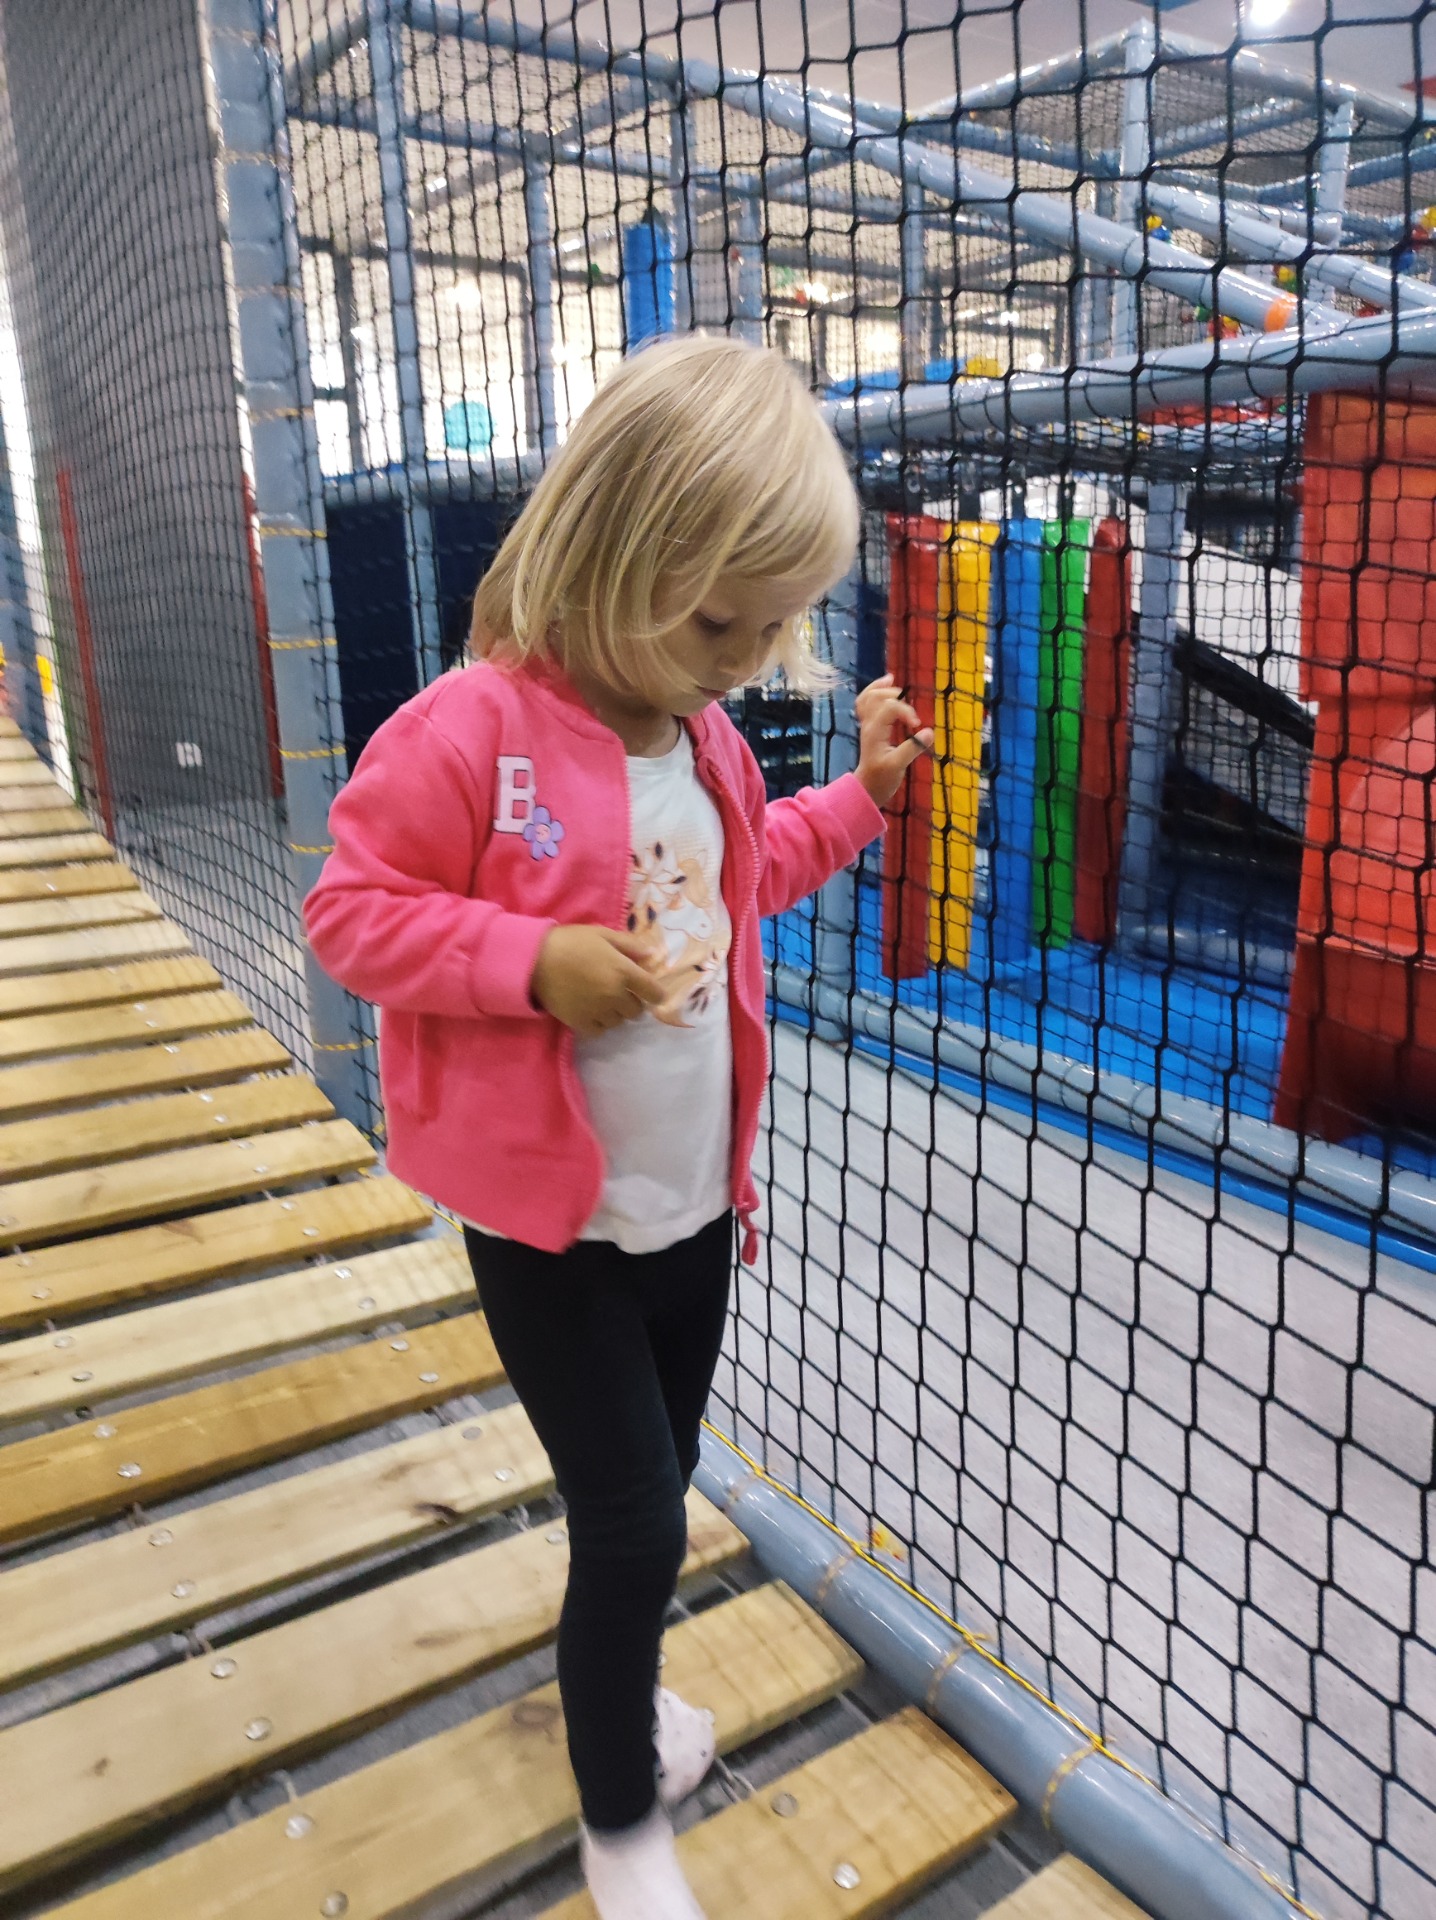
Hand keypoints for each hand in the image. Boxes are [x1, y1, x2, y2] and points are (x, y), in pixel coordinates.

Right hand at [531, 925, 666, 1037]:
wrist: (535, 960)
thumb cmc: (570, 942)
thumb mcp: (602, 934)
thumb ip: (629, 945)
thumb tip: (651, 955)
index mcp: (624, 971)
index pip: (654, 992)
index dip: (656, 993)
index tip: (651, 992)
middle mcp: (615, 995)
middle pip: (636, 1011)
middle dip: (632, 1002)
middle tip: (619, 992)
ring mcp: (598, 1011)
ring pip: (618, 1022)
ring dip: (615, 1013)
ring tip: (602, 1001)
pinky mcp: (580, 1022)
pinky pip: (599, 1031)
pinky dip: (598, 1024)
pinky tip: (591, 1011)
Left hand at [853, 674, 933, 807]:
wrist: (867, 789)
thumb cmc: (881, 779)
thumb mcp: (898, 765)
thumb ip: (913, 748)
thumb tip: (929, 732)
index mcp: (875, 731)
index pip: (891, 707)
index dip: (906, 711)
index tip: (917, 725)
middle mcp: (869, 724)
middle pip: (875, 697)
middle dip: (894, 696)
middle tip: (909, 707)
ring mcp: (867, 725)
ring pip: (867, 698)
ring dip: (880, 688)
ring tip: (892, 679)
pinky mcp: (870, 728)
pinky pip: (865, 704)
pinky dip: (874, 693)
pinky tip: (885, 686)